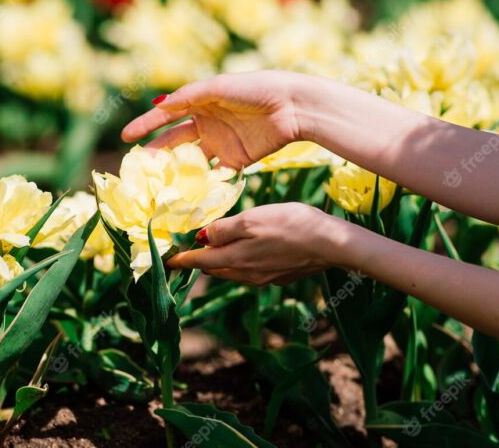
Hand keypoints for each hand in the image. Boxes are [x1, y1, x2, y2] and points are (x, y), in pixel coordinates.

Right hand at [122, 70, 313, 169]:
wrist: (293, 106)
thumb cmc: (256, 89)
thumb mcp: (219, 87)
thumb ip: (189, 96)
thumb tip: (159, 105)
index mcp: (200, 102)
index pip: (166, 116)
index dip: (145, 125)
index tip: (124, 137)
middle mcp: (207, 123)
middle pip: (175, 141)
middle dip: (156, 154)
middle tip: (138, 168)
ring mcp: (221, 143)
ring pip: (191, 161)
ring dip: (175, 172)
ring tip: (157, 185)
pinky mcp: (237, 161)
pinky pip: (215, 175)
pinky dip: (202, 183)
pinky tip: (187, 193)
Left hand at [166, 203, 351, 285]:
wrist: (331, 244)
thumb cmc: (291, 225)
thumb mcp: (252, 219)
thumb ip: (224, 229)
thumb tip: (201, 238)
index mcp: (235, 259)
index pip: (199, 262)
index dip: (181, 260)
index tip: (167, 261)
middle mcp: (246, 274)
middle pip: (215, 269)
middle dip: (200, 261)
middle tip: (189, 250)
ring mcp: (264, 278)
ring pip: (233, 272)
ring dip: (220, 263)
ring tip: (215, 250)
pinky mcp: (280, 276)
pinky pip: (251, 272)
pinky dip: (241, 263)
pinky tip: (248, 251)